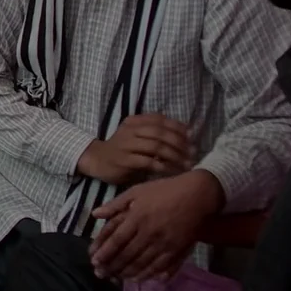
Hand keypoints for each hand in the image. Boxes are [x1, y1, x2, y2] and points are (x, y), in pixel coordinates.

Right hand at [77, 114, 192, 186]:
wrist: (96, 160)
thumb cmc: (121, 149)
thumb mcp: (136, 135)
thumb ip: (155, 133)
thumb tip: (186, 133)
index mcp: (134, 121)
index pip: (160, 119)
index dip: (178, 127)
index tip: (192, 137)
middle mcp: (130, 130)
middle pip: (160, 133)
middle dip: (180, 143)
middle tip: (193, 153)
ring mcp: (126, 145)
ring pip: (156, 147)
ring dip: (175, 156)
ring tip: (187, 164)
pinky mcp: (124, 160)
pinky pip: (148, 162)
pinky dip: (163, 167)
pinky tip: (173, 172)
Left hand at [89, 169, 223, 281]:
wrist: (197, 195)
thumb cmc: (164, 190)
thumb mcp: (137, 191)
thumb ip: (115, 204)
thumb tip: (95, 214)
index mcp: (137, 217)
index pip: (117, 239)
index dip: (105, 252)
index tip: (94, 261)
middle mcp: (149, 233)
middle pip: (128, 254)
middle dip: (112, 266)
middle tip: (100, 274)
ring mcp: (164, 243)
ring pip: (143, 263)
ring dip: (127, 272)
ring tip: (116, 278)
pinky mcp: (178, 250)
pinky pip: (160, 267)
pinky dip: (147, 274)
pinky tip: (138, 278)